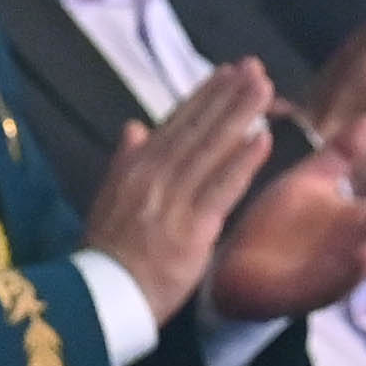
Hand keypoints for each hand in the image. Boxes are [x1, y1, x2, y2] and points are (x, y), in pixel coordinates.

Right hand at [86, 58, 274, 322]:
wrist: (99, 298)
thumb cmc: (107, 254)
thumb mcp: (108, 199)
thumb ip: (125, 160)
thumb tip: (135, 126)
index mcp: (136, 167)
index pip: (177, 122)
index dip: (205, 95)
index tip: (229, 71)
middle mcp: (154, 175)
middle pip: (198, 127)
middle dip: (228, 95)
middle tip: (256, 68)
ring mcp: (173, 200)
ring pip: (211, 149)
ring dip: (241, 116)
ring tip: (266, 90)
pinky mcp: (190, 228)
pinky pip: (221, 189)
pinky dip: (242, 163)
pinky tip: (263, 139)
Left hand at [207, 117, 365, 321]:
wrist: (234, 267)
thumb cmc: (277, 226)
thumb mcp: (312, 180)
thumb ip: (343, 154)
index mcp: (359, 222)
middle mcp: (356, 248)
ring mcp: (337, 273)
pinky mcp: (313, 293)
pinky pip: (340, 283)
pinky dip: (354, 270)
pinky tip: (365, 253)